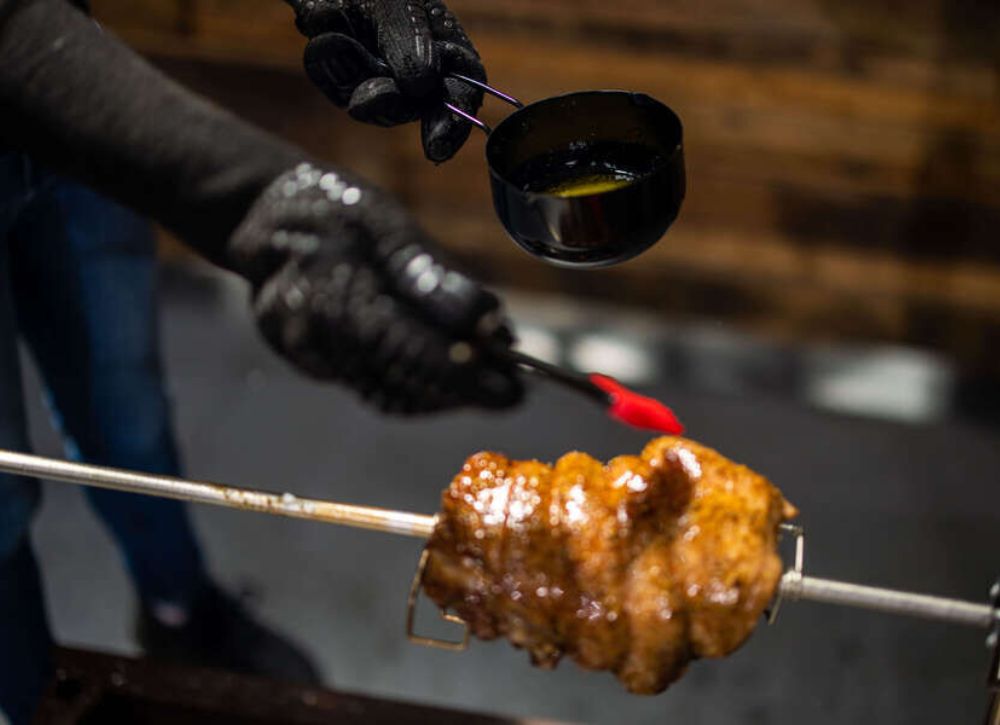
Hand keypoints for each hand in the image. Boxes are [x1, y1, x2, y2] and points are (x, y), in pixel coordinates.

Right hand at [228, 163, 522, 413]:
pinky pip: (377, 387)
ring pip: (392, 396)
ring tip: (492, 369)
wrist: (267, 220)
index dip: (465, 378)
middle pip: (404, 386)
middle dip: (465, 390)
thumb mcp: (387, 225)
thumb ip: (432, 278)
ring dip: (447, 392)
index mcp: (331, 292)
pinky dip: (420, 384)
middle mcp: (314, 336)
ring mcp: (310, 357)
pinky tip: (452, 365)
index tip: (513, 392)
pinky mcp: (316, 366)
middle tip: (515, 382)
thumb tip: (483, 322)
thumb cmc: (335, 211)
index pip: (408, 352)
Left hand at [285, 0, 483, 162]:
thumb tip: (422, 86)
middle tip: (364, 100)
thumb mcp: (397, 5)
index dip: (453, 124)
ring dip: (350, 68)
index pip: (462, 94)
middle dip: (386, 103)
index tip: (436, 145)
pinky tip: (326, 29)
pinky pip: (336, 86)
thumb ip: (409, 40)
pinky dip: (327, 60)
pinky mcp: (346, 83)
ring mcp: (381, 82)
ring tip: (335, 31)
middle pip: (410, 109)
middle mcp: (418, 75)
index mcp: (447, 51)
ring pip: (368, 104)